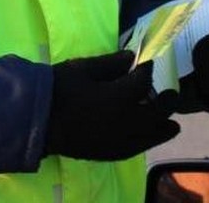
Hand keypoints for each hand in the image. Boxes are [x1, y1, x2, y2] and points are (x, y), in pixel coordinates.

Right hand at [44, 50, 179, 160]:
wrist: (37, 120)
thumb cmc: (58, 89)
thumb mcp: (83, 68)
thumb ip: (111, 63)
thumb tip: (132, 56)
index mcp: (120, 96)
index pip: (144, 80)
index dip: (148, 69)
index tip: (147, 63)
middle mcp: (127, 121)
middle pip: (158, 110)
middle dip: (166, 100)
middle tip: (169, 93)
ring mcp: (121, 139)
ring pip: (153, 134)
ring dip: (164, 125)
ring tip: (172, 122)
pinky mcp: (112, 152)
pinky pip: (138, 148)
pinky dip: (148, 141)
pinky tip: (151, 136)